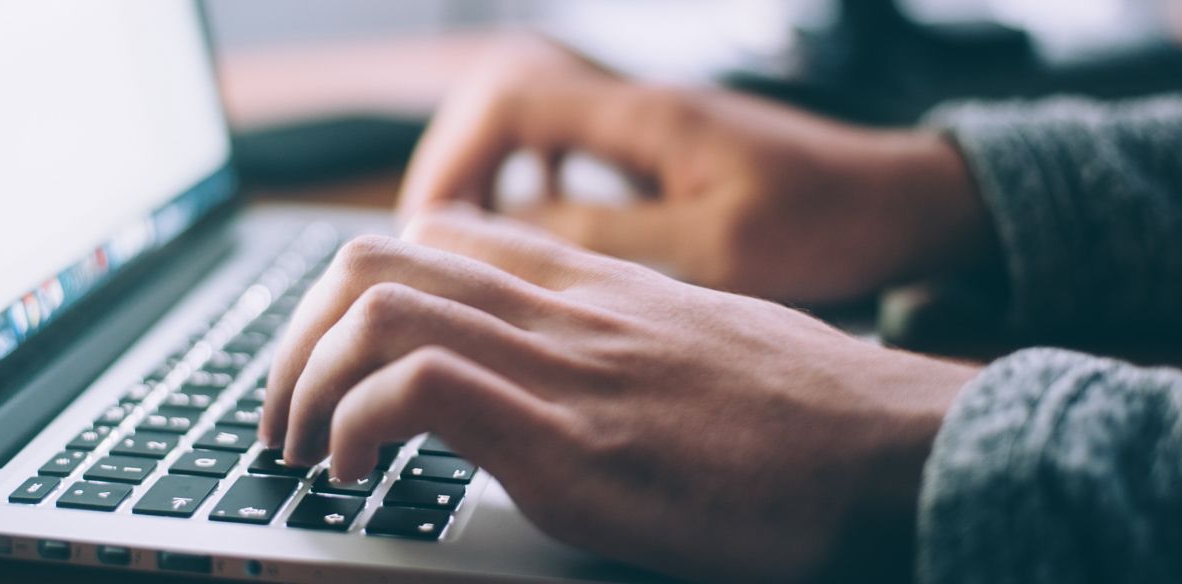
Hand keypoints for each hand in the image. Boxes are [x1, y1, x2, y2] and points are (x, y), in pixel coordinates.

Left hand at [262, 207, 979, 581]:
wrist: (897, 450)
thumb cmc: (810, 413)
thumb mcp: (698, 343)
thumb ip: (616, 338)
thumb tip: (563, 373)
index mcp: (590, 286)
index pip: (436, 236)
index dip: (354, 291)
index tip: (334, 359)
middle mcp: (564, 310)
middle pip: (377, 260)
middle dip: (297, 338)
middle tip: (284, 413)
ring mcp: (565, 369)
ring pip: (378, 309)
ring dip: (304, 383)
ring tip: (301, 449)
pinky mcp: (573, 445)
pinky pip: (420, 390)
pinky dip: (356, 426)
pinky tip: (356, 474)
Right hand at [399, 37, 992, 303]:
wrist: (903, 203)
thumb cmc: (828, 223)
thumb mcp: (716, 248)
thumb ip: (610, 236)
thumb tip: (512, 233)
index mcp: (645, 117)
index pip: (510, 101)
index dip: (453, 159)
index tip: (430, 227)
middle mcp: (638, 107)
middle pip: (505, 103)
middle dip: (456, 167)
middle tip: (433, 242)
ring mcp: (649, 124)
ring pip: (532, 125)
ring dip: (490, 174)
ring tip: (468, 240)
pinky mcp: (663, 150)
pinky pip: (569, 148)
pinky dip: (534, 182)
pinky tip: (535, 230)